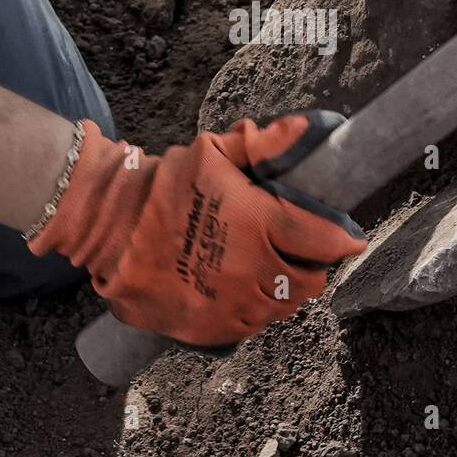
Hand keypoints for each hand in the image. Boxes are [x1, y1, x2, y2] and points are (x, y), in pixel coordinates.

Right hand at [27, 112, 364, 346]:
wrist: (109, 228)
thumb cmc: (162, 187)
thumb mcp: (211, 152)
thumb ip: (263, 144)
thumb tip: (309, 128)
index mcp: (257, 224)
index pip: (323, 240)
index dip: (341, 239)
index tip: (348, 237)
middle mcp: (250, 270)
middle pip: (309, 281)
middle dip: (311, 266)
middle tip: (302, 252)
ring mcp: (229, 303)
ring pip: (282, 308)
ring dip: (284, 290)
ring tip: (271, 269)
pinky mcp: (209, 328)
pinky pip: (251, 326)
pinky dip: (255, 310)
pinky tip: (245, 289)